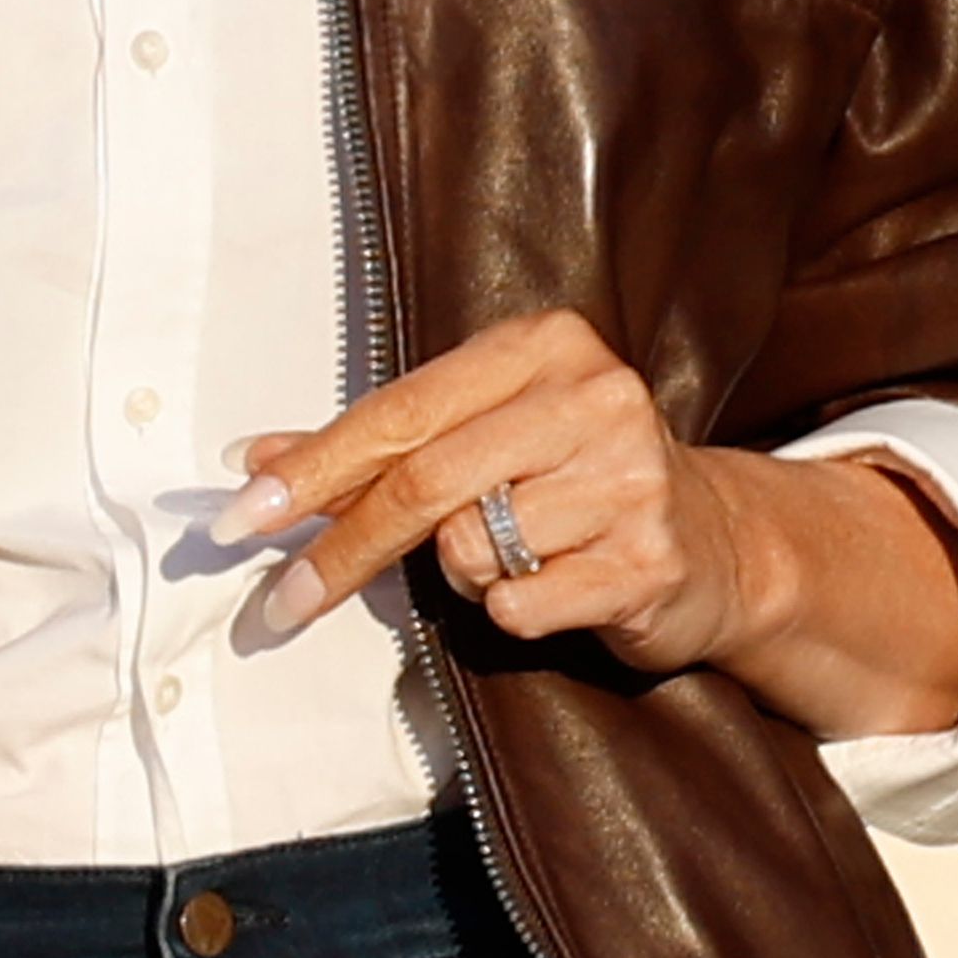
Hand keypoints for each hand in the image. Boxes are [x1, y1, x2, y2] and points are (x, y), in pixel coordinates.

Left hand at [235, 310, 957, 740]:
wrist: (719, 543)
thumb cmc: (571, 482)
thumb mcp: (478, 440)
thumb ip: (375, 446)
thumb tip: (254, 464)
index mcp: (544, 346)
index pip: (401, 412)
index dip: (313, 472)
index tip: (238, 521)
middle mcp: (595, 396)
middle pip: (425, 483)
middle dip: (340, 551)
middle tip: (275, 605)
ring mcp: (631, 477)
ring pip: (472, 551)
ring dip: (466, 576)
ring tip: (522, 557)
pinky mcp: (651, 559)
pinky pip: (520, 604)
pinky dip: (515, 610)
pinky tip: (560, 586)